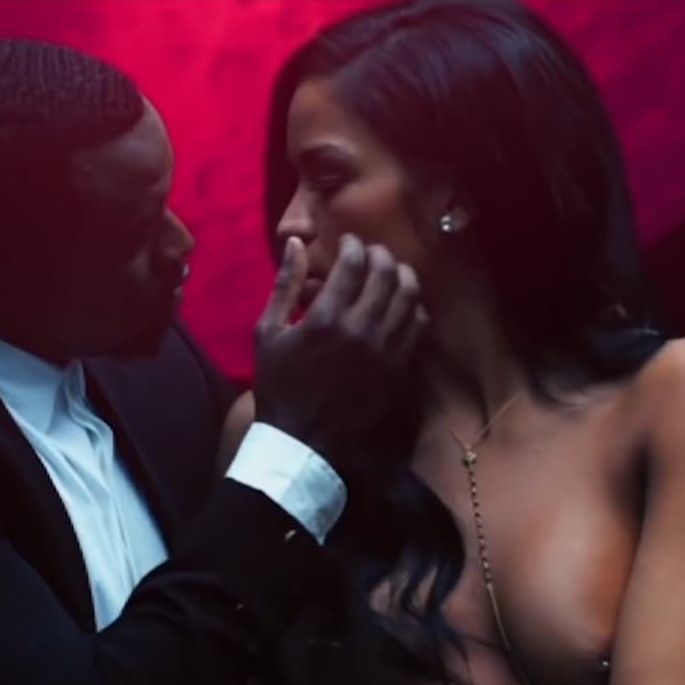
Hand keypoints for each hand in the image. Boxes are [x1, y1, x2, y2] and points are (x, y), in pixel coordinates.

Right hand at [251, 234, 427, 467]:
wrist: (301, 441)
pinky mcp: (397, 369)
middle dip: (381, 254)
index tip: (348, 243)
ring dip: (402, 276)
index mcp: (325, 319)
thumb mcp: (268, 333)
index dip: (353, 245)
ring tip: (391, 273)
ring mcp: (384, 351)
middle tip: (372, 253)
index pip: (353, 264)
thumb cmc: (278, 385)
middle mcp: (361, 330)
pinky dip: (412, 308)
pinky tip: (401, 305)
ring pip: (409, 297)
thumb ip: (285, 286)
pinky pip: (416, 327)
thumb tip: (297, 243)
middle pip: (387, 274)